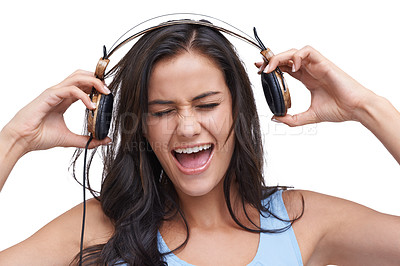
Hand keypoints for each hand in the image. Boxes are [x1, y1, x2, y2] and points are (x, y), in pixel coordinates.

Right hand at [3, 70, 110, 152]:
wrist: (21, 140)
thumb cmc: (39, 137)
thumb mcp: (70, 139)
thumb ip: (88, 140)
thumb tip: (105, 140)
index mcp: (63, 99)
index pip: (83, 85)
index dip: (97, 86)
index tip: (108, 94)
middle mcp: (60, 93)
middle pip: (81, 76)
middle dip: (97, 79)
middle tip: (109, 90)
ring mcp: (54, 92)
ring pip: (77, 77)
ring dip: (94, 82)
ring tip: (105, 92)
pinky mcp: (49, 96)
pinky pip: (70, 89)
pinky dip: (83, 96)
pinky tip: (91, 106)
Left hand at [256, 46, 376, 126]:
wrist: (355, 109)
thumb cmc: (338, 110)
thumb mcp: (309, 116)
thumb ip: (292, 119)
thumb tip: (275, 118)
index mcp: (307, 79)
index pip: (285, 68)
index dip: (272, 68)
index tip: (260, 72)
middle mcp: (310, 70)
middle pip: (286, 58)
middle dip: (271, 60)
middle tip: (259, 68)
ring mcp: (316, 65)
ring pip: (294, 51)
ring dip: (280, 57)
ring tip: (270, 68)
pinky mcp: (323, 62)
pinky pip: (307, 51)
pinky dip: (297, 55)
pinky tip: (292, 67)